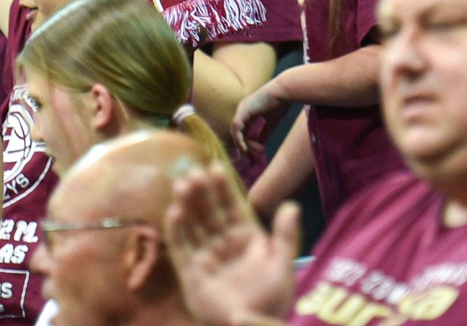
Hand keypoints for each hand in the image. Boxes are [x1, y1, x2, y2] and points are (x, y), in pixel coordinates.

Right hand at [165, 163, 298, 325]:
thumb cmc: (271, 300)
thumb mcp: (283, 266)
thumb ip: (286, 236)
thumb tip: (292, 204)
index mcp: (248, 239)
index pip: (233, 207)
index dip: (224, 188)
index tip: (216, 167)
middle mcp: (225, 244)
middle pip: (210, 212)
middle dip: (202, 193)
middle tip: (194, 172)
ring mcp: (207, 258)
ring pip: (194, 226)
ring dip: (187, 206)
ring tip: (182, 185)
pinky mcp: (192, 274)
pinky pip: (182, 249)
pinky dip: (177, 231)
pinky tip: (174, 212)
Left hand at [229, 80, 289, 161]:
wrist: (285, 91)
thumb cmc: (281, 102)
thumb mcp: (271, 121)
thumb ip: (264, 132)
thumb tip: (261, 144)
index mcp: (249, 112)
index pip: (244, 131)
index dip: (247, 143)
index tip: (254, 155)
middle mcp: (243, 110)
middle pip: (238, 132)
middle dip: (243, 146)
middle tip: (249, 158)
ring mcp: (242, 109)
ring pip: (236, 131)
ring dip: (241, 144)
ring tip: (247, 153)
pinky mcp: (243, 110)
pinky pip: (237, 126)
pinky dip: (239, 138)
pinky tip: (244, 147)